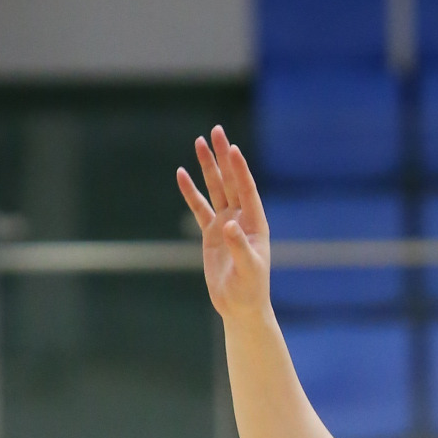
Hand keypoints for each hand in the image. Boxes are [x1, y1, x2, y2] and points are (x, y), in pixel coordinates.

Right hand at [177, 125, 270, 325]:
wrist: (240, 306)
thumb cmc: (250, 290)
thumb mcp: (248, 270)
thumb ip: (239, 247)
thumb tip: (230, 225)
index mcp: (256, 224)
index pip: (247, 190)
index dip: (240, 170)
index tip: (232, 149)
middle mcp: (242, 218)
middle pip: (231, 182)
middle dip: (223, 157)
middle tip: (216, 131)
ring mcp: (226, 223)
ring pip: (215, 189)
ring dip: (207, 167)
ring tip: (199, 142)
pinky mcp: (211, 233)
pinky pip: (199, 207)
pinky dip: (190, 192)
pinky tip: (181, 173)